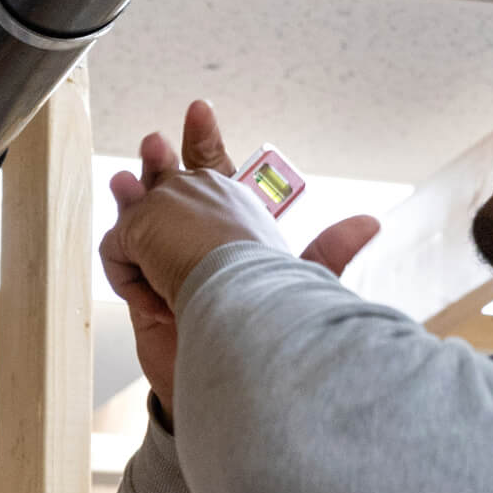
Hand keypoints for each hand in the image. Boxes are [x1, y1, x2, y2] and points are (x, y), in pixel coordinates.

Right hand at [99, 101, 382, 420]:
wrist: (243, 384)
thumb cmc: (275, 334)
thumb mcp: (306, 285)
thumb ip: (330, 250)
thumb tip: (371, 221)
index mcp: (239, 232)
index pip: (218, 174)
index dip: (206, 141)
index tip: (200, 108)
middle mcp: (202, 245)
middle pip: (173, 190)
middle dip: (161, 164)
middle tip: (155, 144)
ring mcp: (169, 268)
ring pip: (142, 220)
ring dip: (132, 195)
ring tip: (126, 181)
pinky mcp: (143, 297)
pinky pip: (121, 256)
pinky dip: (123, 251)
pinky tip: (129, 243)